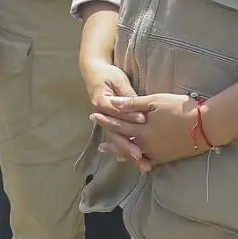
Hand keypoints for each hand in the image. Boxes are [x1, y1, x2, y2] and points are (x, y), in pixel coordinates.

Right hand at [81, 54, 146, 168]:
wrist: (93, 72)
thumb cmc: (107, 75)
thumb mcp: (118, 80)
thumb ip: (127, 94)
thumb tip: (138, 104)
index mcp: (101, 102)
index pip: (116, 112)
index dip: (129, 116)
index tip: (143, 120)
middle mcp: (101, 115)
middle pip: (115, 133)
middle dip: (127, 146)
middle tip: (140, 156)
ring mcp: (106, 121)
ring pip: (117, 140)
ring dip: (129, 153)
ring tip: (143, 165)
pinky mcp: (112, 124)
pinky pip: (120, 139)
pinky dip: (128, 150)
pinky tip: (139, 161)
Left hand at [96, 93, 205, 170]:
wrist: (205, 125)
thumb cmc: (180, 108)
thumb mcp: (155, 101)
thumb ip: (133, 104)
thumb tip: (113, 104)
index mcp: (141, 129)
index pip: (118, 124)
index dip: (105, 120)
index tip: (93, 116)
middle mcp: (146, 144)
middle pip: (123, 141)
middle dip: (111, 140)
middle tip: (99, 144)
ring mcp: (156, 152)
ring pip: (134, 154)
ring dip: (122, 152)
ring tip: (112, 153)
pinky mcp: (167, 157)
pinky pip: (149, 161)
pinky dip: (139, 160)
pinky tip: (135, 160)